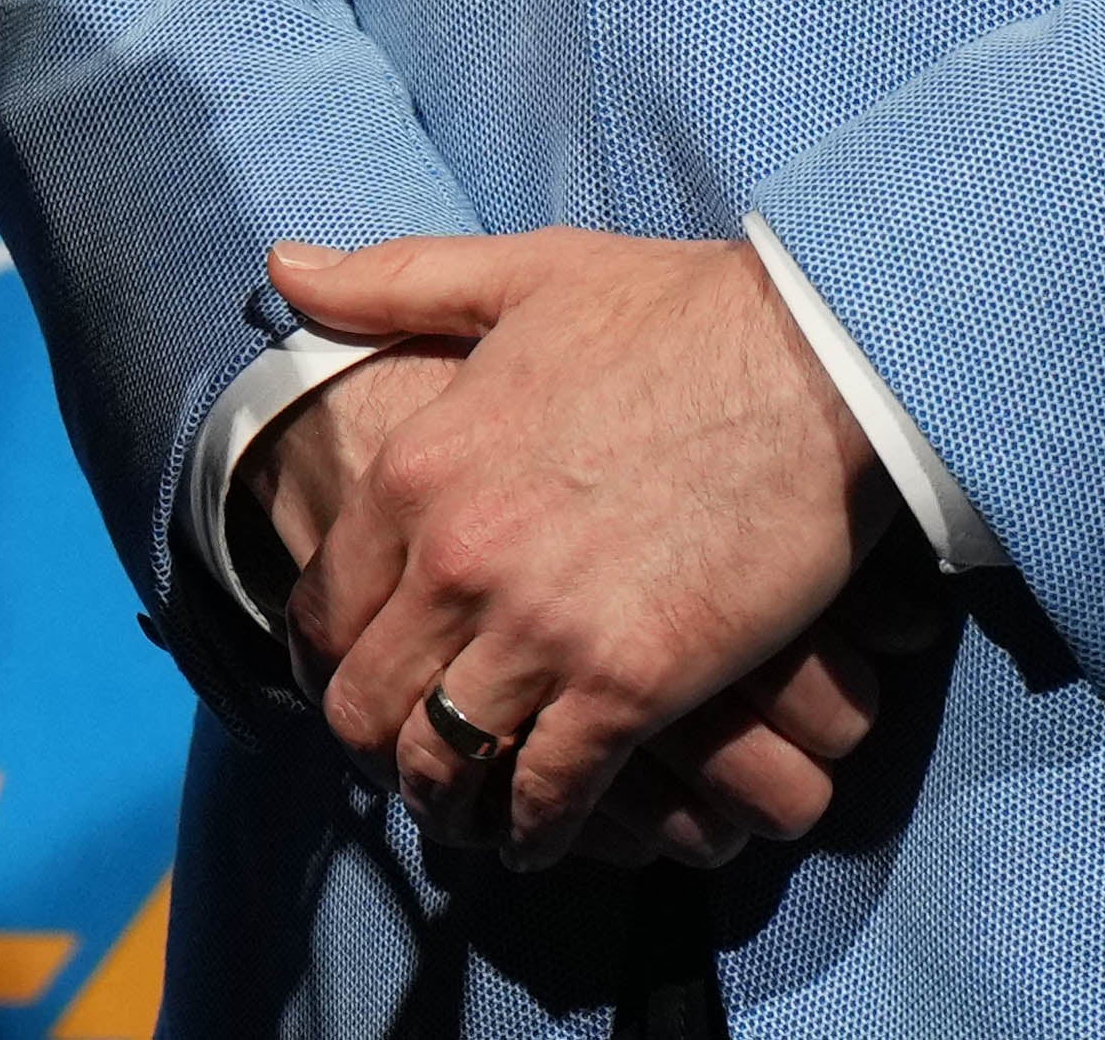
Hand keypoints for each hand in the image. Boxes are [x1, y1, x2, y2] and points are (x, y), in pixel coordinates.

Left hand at [268, 228, 884, 868]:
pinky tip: (539, 835)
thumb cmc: (678, 311)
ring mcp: (539, 629)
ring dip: (446, 799)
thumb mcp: (518, 275)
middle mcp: (457, 557)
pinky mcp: (628, 685)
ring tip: (462, 813)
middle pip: (365, 704)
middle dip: (374, 744)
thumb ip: (392, 285)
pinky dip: (535, 829)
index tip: (352, 680)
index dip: (329, 659)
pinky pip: (548, 793)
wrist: (820, 356)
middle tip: (403, 759)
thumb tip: (284, 269)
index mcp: (420, 465)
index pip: (324, 607)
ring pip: (442, 761)